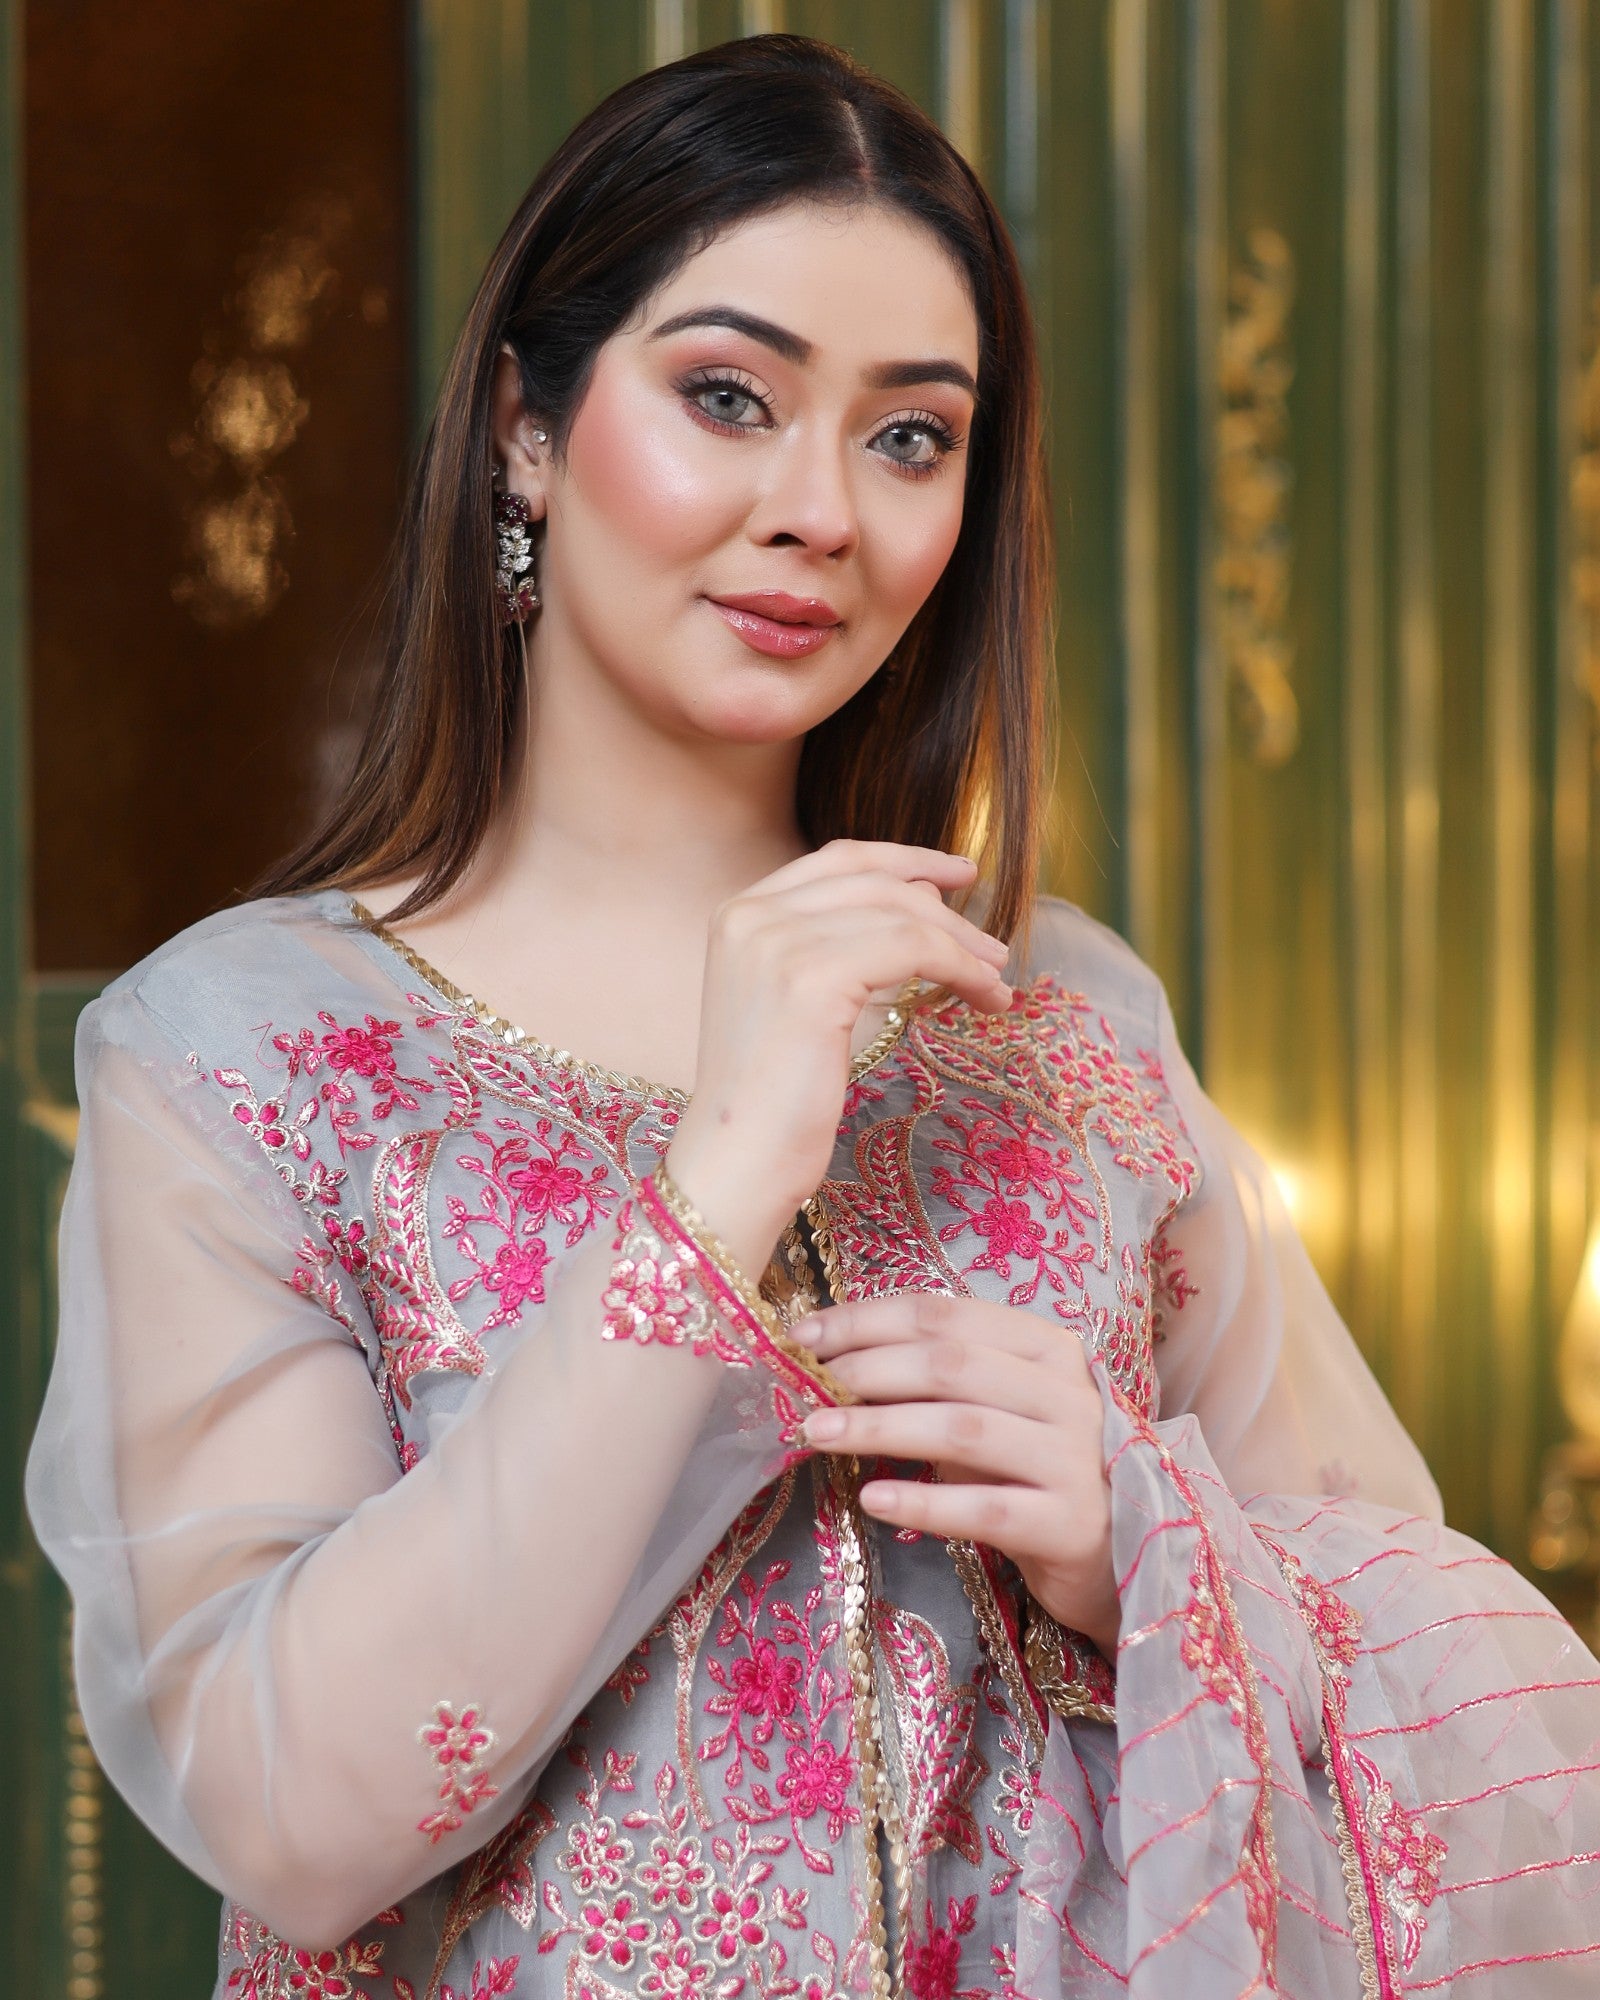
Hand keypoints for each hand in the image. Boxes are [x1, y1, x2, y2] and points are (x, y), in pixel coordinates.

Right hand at [664, 840, 1011, 1277]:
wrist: (735, 1161)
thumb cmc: (770, 1099)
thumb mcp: (800, 1002)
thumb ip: (842, 944)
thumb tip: (925, 899)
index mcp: (738, 914)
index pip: (837, 860)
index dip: (905, 860)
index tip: (956, 874)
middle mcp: (750, 915)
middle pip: (872, 880)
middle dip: (943, 906)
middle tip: (993, 943)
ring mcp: (776, 942)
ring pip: (900, 915)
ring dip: (963, 944)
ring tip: (996, 979)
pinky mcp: (812, 977)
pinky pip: (912, 949)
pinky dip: (960, 968)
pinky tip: (984, 995)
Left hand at [795, 1294, 1119, 1658]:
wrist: (1119, 1555)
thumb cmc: (1038, 1471)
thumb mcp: (997, 1412)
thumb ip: (939, 1384)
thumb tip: (836, 1363)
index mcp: (1048, 1348)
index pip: (945, 1316)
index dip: (868, 1319)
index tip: (804, 1335)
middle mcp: (1069, 1394)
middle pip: (951, 1364)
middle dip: (866, 1368)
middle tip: (804, 1384)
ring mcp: (1075, 1459)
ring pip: (963, 1428)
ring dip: (879, 1426)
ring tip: (816, 1433)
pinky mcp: (1070, 1525)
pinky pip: (985, 1508)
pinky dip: (924, 1500)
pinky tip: (873, 1498)